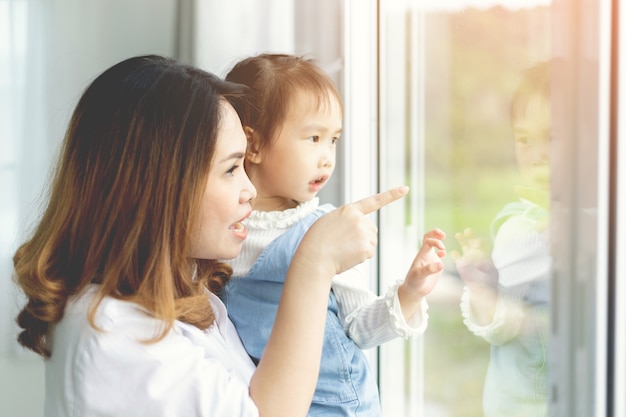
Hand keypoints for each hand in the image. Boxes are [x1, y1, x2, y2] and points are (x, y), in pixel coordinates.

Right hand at [294, 186, 409, 278]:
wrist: (313, 258)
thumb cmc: (317, 241)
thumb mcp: (329, 220)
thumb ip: (346, 219)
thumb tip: (361, 228)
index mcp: (349, 210)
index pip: (374, 201)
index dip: (391, 195)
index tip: (405, 189)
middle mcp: (359, 219)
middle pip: (371, 229)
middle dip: (362, 236)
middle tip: (342, 242)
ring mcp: (364, 234)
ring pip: (370, 241)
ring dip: (360, 247)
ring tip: (342, 249)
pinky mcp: (367, 249)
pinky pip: (369, 253)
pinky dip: (360, 257)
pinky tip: (347, 256)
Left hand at [402, 228, 446, 296]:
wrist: (414, 290)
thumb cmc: (414, 281)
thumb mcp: (420, 275)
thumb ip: (429, 270)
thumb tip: (440, 264)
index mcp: (421, 254)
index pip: (428, 241)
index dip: (436, 241)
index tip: (442, 248)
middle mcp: (426, 255)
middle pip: (429, 238)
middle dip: (435, 233)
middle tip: (443, 234)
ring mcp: (430, 259)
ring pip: (433, 245)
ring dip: (438, 241)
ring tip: (442, 246)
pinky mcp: (434, 266)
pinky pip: (438, 255)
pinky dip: (442, 252)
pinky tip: (443, 253)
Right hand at [451, 228, 497, 287]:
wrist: (483, 289)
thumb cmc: (490, 280)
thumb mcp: (491, 272)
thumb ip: (486, 266)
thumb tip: (480, 262)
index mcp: (484, 254)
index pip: (482, 245)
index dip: (479, 242)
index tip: (478, 242)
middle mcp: (475, 254)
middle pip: (472, 242)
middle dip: (470, 236)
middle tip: (468, 231)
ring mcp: (468, 259)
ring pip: (464, 247)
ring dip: (462, 240)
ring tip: (458, 234)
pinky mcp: (461, 265)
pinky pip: (457, 258)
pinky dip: (455, 255)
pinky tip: (454, 252)